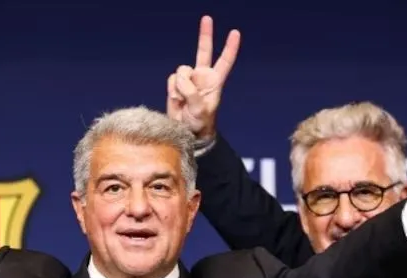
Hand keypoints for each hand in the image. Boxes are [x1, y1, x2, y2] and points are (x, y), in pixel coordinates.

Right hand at [166, 16, 240, 140]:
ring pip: (181, 70)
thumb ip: (193, 93)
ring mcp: (188, 80)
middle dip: (205, 34)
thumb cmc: (200, 123)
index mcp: (215, 82)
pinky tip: (177, 100)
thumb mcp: (201, 110)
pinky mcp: (176, 85)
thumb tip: (181, 80)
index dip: (230, 47)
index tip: (235, 33)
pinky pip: (171, 80)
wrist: (185, 132)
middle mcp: (202, 77)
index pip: (224, 61)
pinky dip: (172, 90)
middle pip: (204, 51)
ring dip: (180, 85)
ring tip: (183, 100)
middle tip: (207, 17)